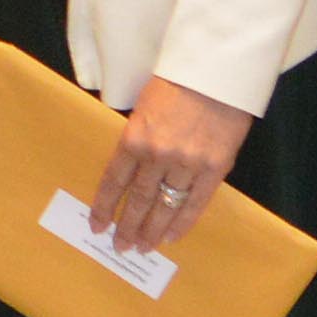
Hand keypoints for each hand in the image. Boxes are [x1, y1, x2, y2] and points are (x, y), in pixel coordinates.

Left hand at [92, 78, 253, 251]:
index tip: (97, 226)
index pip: (113, 181)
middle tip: (121, 246)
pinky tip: (170, 237)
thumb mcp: (145, 106)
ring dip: (152, 230)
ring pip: (164, 206)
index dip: (104, 207)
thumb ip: (138, 139)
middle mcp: (157, 155)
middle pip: (137, 200)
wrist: (218, 69)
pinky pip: (195, 203)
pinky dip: (182, 223)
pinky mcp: (214, 167)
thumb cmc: (179, 81)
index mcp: (134, 137)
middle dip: (127, 226)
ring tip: (143, 247)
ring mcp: (187, 164)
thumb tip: (132, 170)